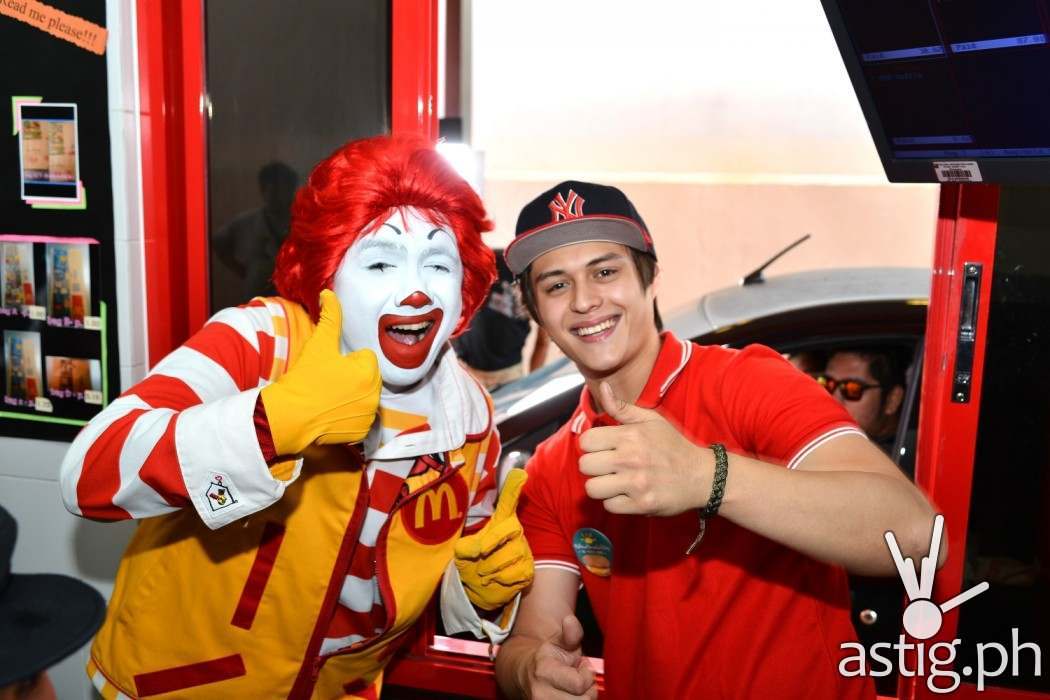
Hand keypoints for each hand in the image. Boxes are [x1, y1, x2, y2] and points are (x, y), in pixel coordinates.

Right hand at [260, 290, 380, 454]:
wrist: (289, 417)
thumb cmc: (304, 378)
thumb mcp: (318, 343)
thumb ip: (330, 316)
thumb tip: (329, 293)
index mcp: (369, 372)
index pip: (365, 357)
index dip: (346, 360)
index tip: (329, 367)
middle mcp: (374, 395)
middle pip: (367, 377)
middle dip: (352, 376)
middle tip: (327, 381)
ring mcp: (368, 415)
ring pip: (365, 396)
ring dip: (352, 395)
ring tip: (328, 396)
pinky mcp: (361, 432)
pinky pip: (360, 417)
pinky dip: (349, 415)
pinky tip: (331, 412)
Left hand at [454, 469, 533, 610]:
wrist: (480, 590)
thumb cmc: (472, 563)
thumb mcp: (462, 553)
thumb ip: (466, 547)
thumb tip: (478, 548)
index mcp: (499, 521)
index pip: (508, 502)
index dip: (514, 487)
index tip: (519, 473)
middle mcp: (514, 531)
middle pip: (510, 528)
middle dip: (491, 542)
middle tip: (479, 553)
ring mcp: (523, 550)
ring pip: (510, 554)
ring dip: (490, 566)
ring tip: (483, 571)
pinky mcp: (527, 569)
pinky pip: (514, 572)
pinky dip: (500, 579)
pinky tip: (495, 579)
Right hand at [523, 615, 596, 698]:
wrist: (523, 674)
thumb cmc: (548, 659)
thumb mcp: (560, 642)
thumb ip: (571, 633)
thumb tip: (570, 621)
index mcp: (544, 671)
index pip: (579, 684)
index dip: (587, 675)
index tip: (582, 667)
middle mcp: (540, 693)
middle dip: (587, 690)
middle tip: (580, 681)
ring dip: (582, 699)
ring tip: (574, 689)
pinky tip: (570, 696)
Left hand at [578, 382, 710, 516]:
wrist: (702, 476)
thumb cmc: (673, 445)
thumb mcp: (651, 420)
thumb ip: (622, 407)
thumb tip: (602, 386)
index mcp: (630, 435)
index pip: (586, 441)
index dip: (592, 445)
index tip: (603, 448)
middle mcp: (630, 458)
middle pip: (585, 465)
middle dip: (593, 466)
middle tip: (607, 466)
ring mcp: (635, 483)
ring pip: (592, 488)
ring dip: (601, 485)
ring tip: (614, 481)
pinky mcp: (641, 505)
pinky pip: (609, 506)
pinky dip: (615, 501)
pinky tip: (626, 493)